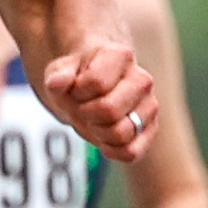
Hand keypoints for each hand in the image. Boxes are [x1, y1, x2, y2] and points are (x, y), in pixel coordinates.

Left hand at [32, 34, 159, 166]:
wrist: (93, 89)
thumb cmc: (77, 78)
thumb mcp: (61, 71)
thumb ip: (57, 76)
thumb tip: (57, 84)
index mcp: (120, 56)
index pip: (96, 83)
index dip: (77, 92)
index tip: (75, 89)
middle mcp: (141, 80)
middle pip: (109, 110)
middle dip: (86, 114)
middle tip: (82, 109)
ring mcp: (149, 106)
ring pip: (121, 133)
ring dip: (98, 133)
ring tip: (94, 122)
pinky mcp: (150, 130)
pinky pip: (132, 152)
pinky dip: (112, 151)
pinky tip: (103, 141)